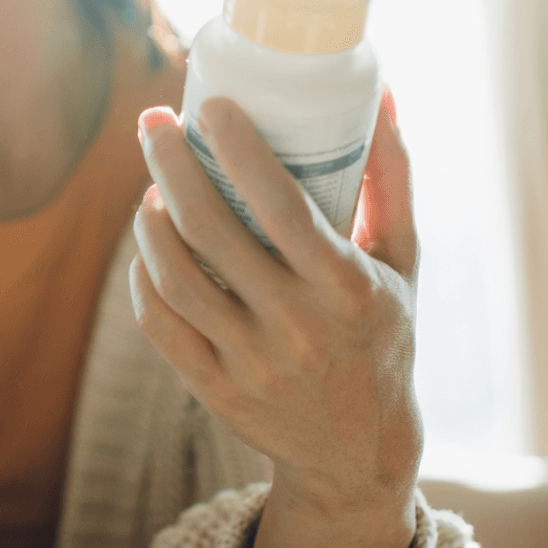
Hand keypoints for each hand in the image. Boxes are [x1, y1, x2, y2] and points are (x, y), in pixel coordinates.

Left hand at [132, 89, 420, 547]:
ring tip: (151, 187)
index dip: (239, 149)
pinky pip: (161, 323)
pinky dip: (145, 275)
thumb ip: (390, 179)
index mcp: (347, 288)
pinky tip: (150, 244)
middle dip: (172, 164)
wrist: (358, 452)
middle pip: (213, 231)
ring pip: (176, 278)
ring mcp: (251, 363)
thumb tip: (379, 94)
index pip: (282, 206)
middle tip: (154, 124)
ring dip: (151, 222)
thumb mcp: (403, 262)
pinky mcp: (215, 391)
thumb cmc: (382, 334)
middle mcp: (297, 327)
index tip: (210, 104)